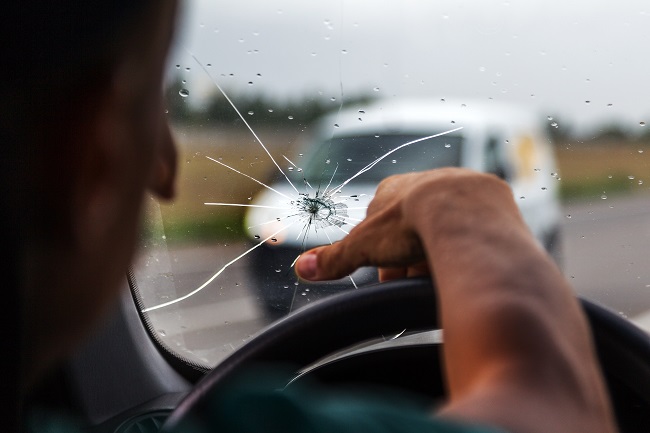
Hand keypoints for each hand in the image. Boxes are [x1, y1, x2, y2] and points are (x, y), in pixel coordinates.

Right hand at [295, 168, 517, 281]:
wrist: (466, 213)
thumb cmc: (411, 224)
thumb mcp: (365, 245)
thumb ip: (335, 257)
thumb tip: (301, 268)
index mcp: (394, 189)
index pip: (382, 225)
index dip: (384, 255)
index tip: (390, 278)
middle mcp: (428, 181)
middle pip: (415, 226)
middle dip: (413, 256)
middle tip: (418, 281)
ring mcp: (462, 187)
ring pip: (447, 225)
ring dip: (442, 250)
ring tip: (444, 274)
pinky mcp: (492, 199)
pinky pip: (477, 225)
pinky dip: (470, 244)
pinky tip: (470, 260)